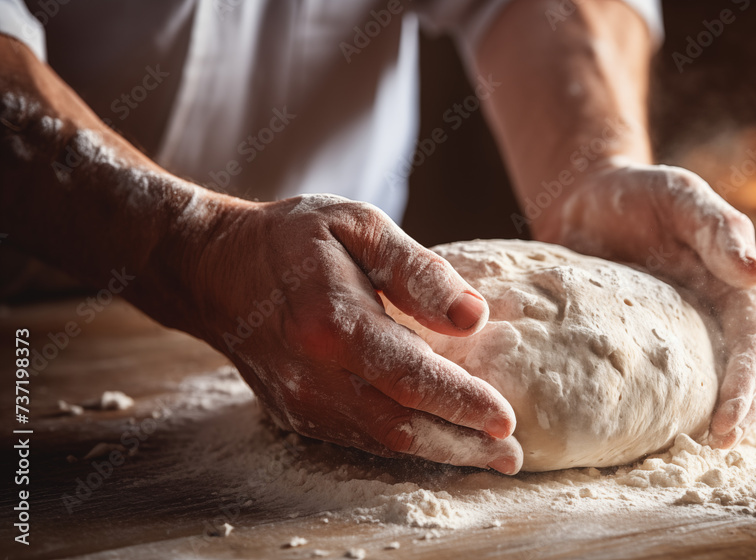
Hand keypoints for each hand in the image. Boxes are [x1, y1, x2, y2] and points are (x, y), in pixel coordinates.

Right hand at [183, 194, 522, 473]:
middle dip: (463, 446)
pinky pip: (360, 440)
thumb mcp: (359, 225)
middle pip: (401, 427)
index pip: (411, 376)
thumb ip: (418, 270)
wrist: (217, 270)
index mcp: (332, 322)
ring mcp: (301, 401)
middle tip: (511, 455)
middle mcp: (314, 373)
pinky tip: (439, 442)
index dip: (462, 402)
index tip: (507, 418)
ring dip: (440, 454)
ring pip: (382, 443)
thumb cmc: (295, 239)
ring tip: (489, 456)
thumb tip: (474, 316)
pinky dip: (405, 447)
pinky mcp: (296, 414)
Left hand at [536, 160, 755, 448]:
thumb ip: (716, 227)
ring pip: (703, 380)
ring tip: (696, 449)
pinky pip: (657, 379)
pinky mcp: (639, 340)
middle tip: (720, 444)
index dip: (747, 384)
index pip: (755, 342)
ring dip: (706, 415)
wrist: (584, 197)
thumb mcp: (679, 195)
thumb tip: (755, 274)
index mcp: (733, 284)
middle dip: (737, 410)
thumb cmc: (639, 191)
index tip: (729, 420)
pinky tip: (644, 433)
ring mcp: (677, 330)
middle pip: (740, 371)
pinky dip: (659, 406)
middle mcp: (713, 313)